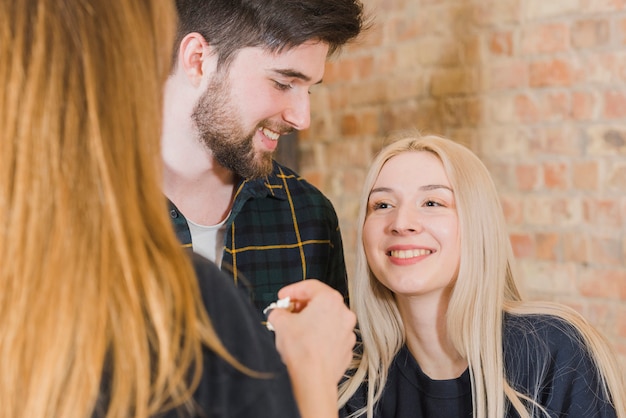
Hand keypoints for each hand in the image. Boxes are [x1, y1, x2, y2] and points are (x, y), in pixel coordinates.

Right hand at [268, 280, 355, 417]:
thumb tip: (277, 313)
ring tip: (296, 329)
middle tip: (288, 312)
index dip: (292, 290)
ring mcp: (347, 331)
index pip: (309, 286)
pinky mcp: (346, 347)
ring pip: (327, 319)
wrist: (313, 380)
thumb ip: (278, 312)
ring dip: (312, 320)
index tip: (283, 297)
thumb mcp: (280, 323)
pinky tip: (307, 343)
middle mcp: (343, 313)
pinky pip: (332, 335)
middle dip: (302, 305)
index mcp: (329, 300)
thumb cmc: (301, 351)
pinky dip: (320, 335)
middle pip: (321, 301)